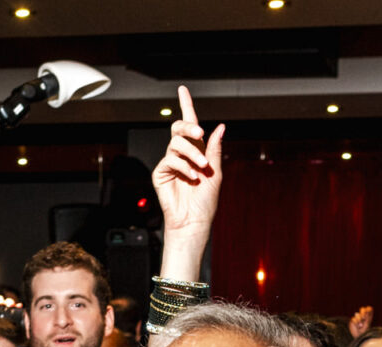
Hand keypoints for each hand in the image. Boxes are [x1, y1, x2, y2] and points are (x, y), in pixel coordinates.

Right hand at [152, 86, 224, 248]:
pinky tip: (192, 177)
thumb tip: (220, 127)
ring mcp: (170, 163)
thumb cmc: (205, 201)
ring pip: (176, 143)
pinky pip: (170, 160)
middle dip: (188, 126)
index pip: (189, 125)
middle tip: (199, 134)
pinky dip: (184, 166)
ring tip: (201, 168)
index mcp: (195, 151)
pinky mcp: (160, 173)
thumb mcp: (215, 172)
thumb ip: (214, 149)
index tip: (183, 89)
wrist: (194, 221)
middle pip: (178, 128)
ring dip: (192, 153)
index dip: (186, 106)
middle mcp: (181, 154)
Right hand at [347, 306, 373, 340]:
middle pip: (362, 309)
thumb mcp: (367, 323)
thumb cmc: (365, 331)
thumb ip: (367, 316)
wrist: (359, 337)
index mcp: (368, 316)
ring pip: (357, 314)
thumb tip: (366, 310)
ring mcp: (357, 318)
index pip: (369, 309)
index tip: (368, 311)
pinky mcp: (352, 321)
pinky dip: (356, 323)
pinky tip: (357, 326)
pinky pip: (354, 319)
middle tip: (364, 317)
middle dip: (363, 312)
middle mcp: (363, 316)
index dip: (368, 309)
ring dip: (359, 320)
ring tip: (360, 325)